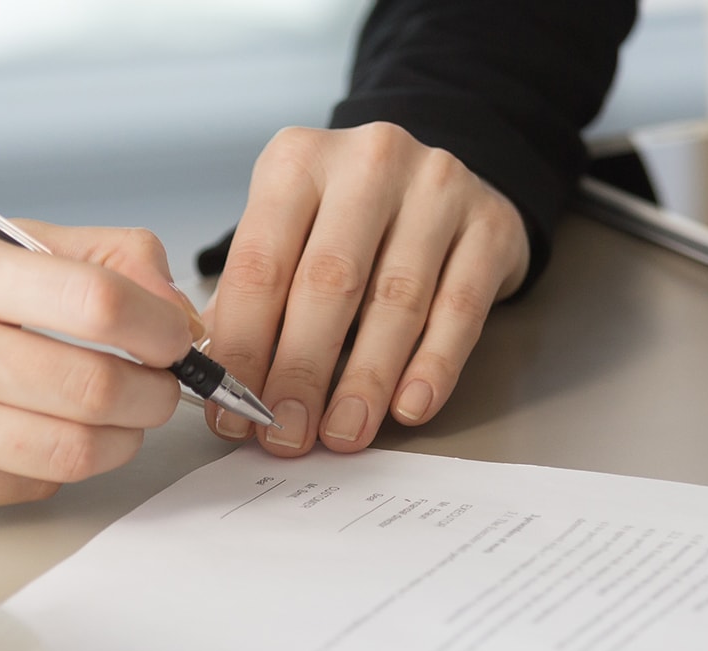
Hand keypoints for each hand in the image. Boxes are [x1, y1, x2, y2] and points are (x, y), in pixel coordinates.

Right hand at [0, 220, 204, 512]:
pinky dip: (62, 466)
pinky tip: (50, 437)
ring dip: (123, 439)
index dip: (160, 327)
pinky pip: (31, 487)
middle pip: (95, 387)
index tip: (175, 336)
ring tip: (121, 417)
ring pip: (71, 450)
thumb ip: (90, 258)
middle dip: (157, 393)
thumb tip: (176, 309)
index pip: (94, 303)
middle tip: (161, 385)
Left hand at [203, 122, 528, 454]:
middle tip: (287, 433)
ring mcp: (436, 186)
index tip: (234, 409)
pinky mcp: (490, 222)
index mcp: (297, 160)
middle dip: (302, 370)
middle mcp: (368, 161)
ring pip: (397, 299)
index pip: (261, 263)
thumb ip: (249, 299)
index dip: (244, 346)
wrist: (437, 184)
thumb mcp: (286, 235)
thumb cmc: (345, 222)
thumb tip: (217, 383)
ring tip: (344, 433)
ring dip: (366, 379)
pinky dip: (433, 365)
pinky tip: (409, 407)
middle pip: (329, 281)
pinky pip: (460, 307)